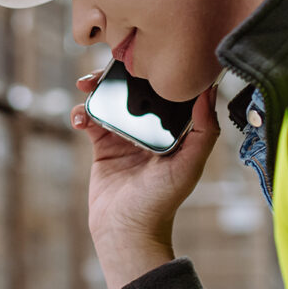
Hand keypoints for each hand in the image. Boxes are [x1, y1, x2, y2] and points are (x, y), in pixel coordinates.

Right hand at [73, 73, 221, 288]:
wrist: (126, 231)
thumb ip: (204, 130)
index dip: (154, 71)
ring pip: (110, 100)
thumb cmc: (161, 203)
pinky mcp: (103, 146)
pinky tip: (80, 118)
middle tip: (104, 68)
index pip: (166, 91)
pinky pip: (91, 120)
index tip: (141, 57)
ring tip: (86, 86)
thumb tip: (208, 90)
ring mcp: (126, 136)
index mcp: (175, 129)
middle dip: (118, 75)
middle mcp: (151, 129)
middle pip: (134, 90)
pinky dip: (82, 113)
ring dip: (97, 89)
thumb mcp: (189, 166)